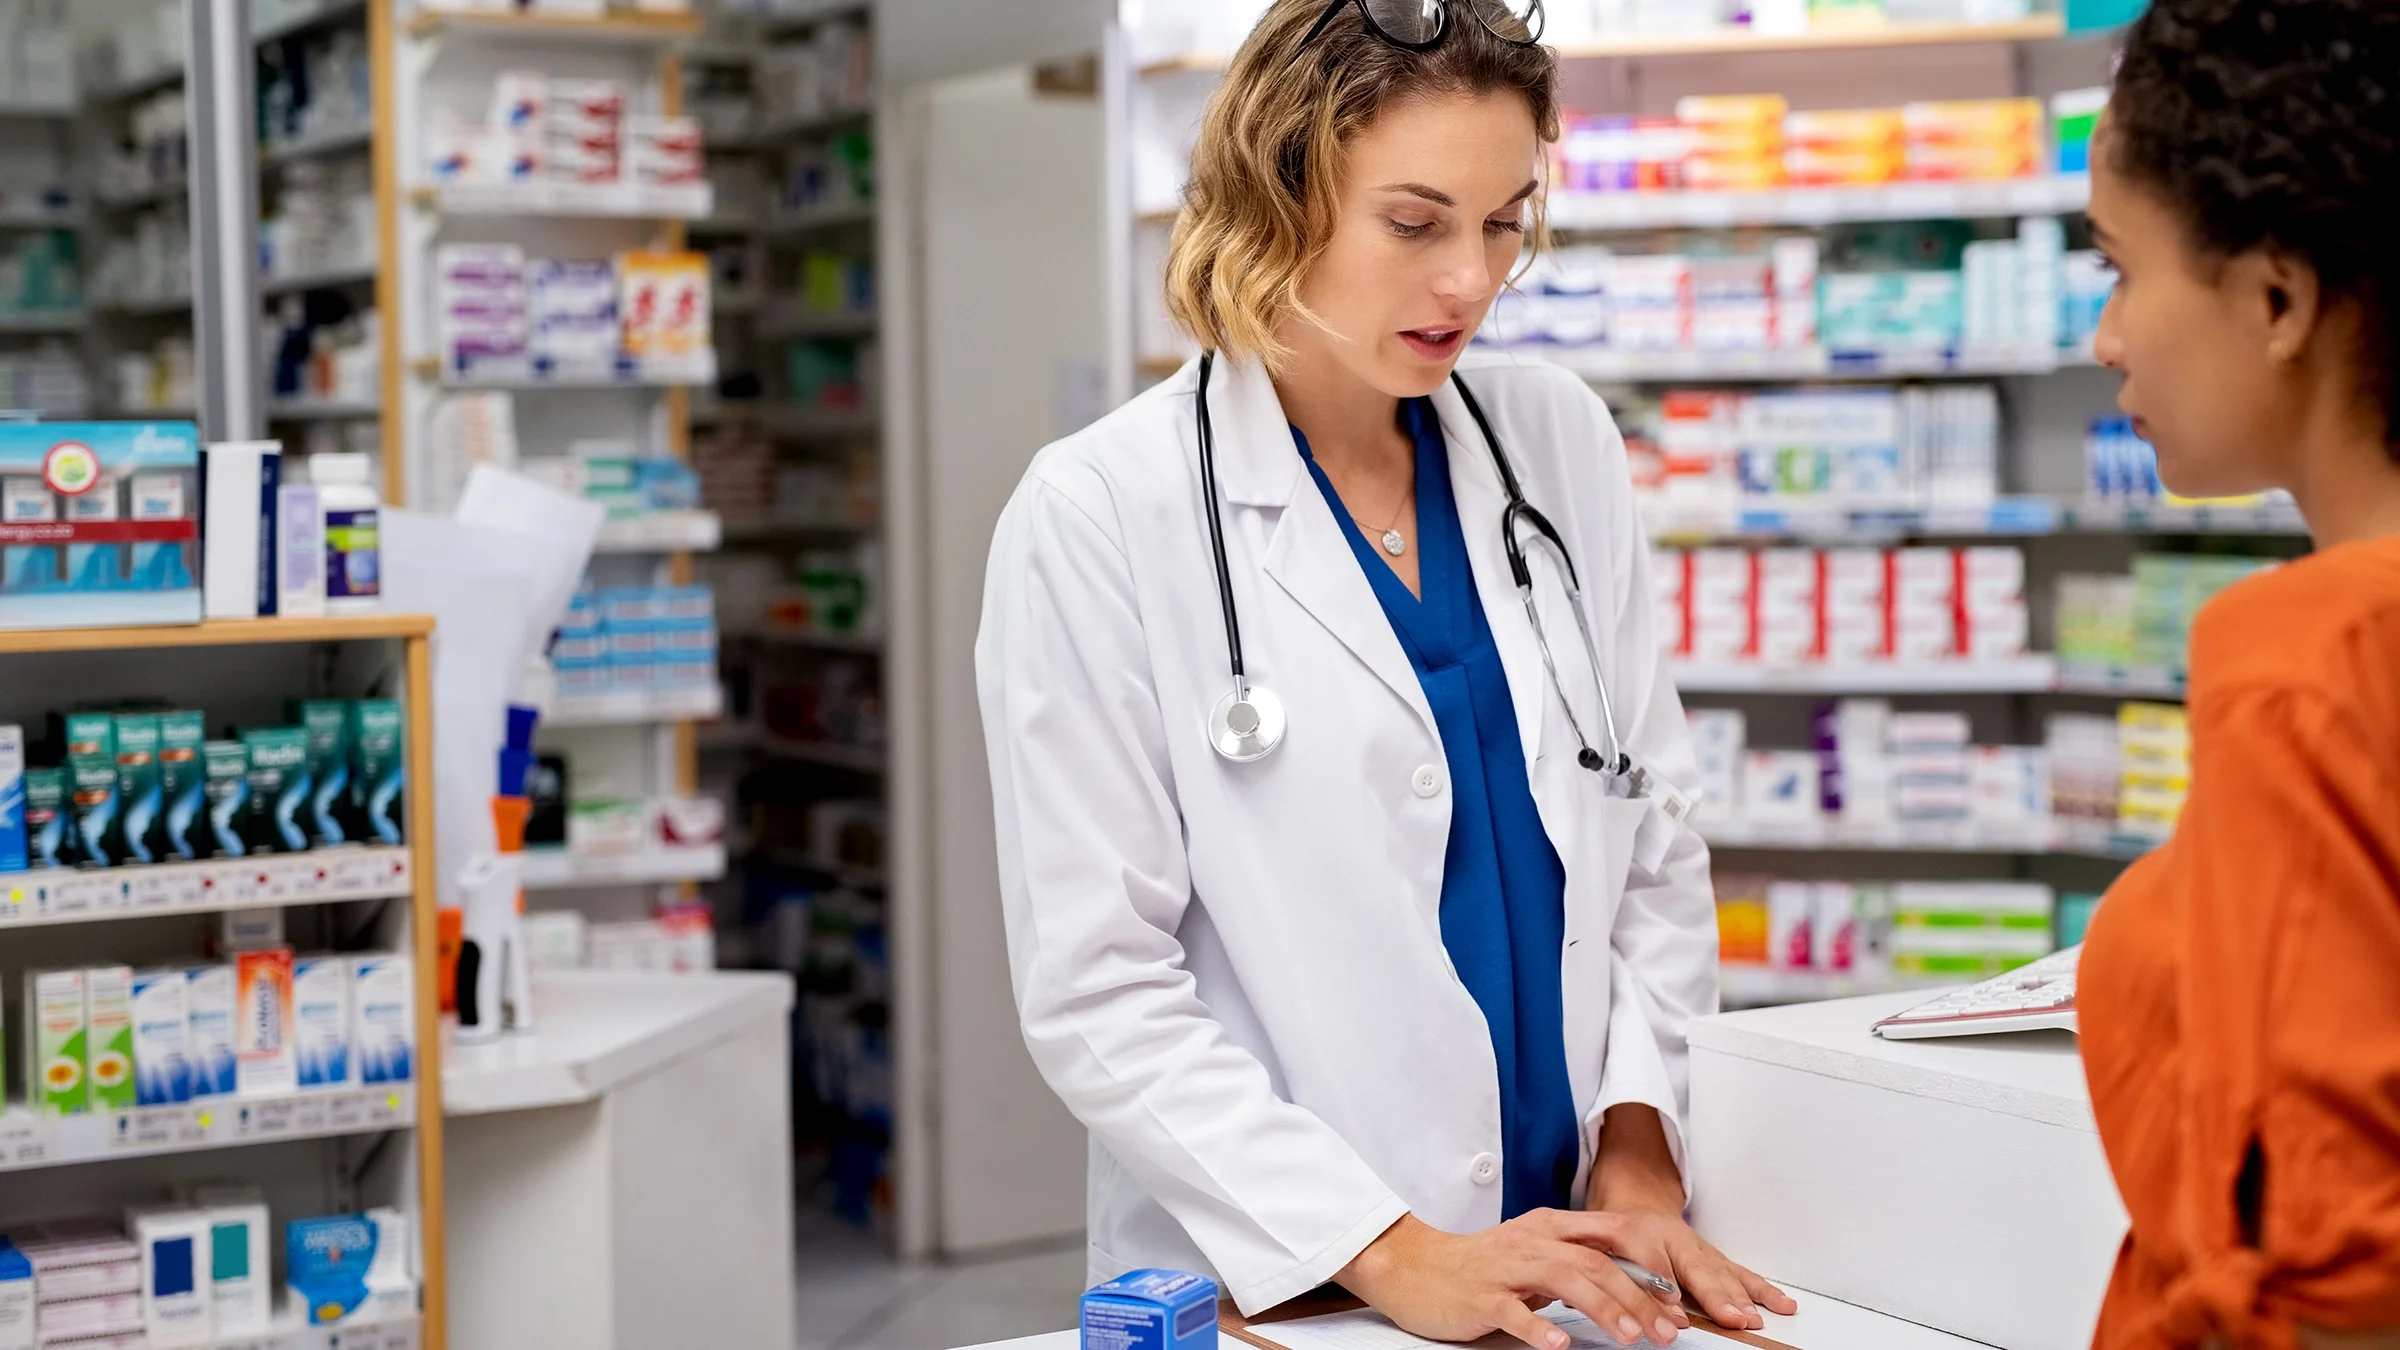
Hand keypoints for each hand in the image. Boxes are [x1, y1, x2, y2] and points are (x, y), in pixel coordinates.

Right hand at [1338, 1212, 1690, 1348]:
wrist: (1415, 1266)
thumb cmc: (1483, 1266)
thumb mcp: (1538, 1256)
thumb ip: (1582, 1266)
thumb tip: (1641, 1292)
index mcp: (1552, 1227)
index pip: (1615, 1234)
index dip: (1652, 1264)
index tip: (1679, 1299)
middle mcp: (1533, 1240)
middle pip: (1596, 1261)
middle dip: (1640, 1297)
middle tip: (1669, 1331)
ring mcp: (1505, 1267)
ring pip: (1564, 1278)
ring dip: (1603, 1307)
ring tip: (1632, 1338)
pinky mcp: (1480, 1295)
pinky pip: (1511, 1310)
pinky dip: (1537, 1327)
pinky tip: (1557, 1345)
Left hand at [1585, 1104, 1796, 1331]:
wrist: (1632, 1202)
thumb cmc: (1613, 1230)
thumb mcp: (1596, 1244)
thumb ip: (1613, 1273)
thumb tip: (1629, 1306)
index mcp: (1639, 1232)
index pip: (1652, 1263)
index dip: (1663, 1290)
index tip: (1675, 1315)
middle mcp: (1675, 1238)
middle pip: (1697, 1269)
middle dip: (1716, 1296)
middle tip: (1731, 1318)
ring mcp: (1699, 1248)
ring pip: (1723, 1272)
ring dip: (1740, 1297)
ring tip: (1753, 1318)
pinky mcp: (1714, 1258)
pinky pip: (1741, 1274)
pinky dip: (1761, 1290)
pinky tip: (1781, 1304)